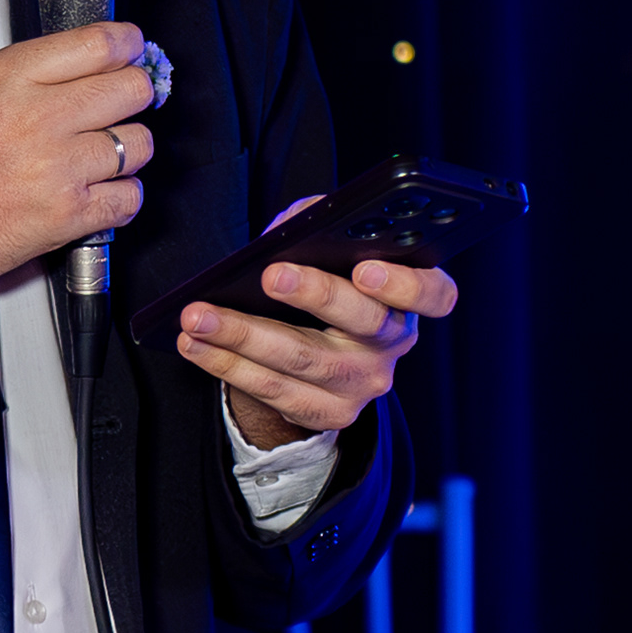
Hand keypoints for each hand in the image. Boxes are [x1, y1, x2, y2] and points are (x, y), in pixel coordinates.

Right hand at [0, 23, 158, 345]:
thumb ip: (23, 69)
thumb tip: (76, 60)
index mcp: (10, 78)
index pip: (99, 44)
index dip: (128, 44)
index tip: (132, 50)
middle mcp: (39, 118)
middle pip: (132, 89)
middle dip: (135, 93)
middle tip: (123, 101)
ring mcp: (58, 169)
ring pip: (139, 144)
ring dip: (129, 148)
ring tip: (103, 153)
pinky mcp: (67, 216)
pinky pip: (129, 198)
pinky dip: (122, 196)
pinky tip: (99, 190)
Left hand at [176, 201, 457, 446]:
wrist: (314, 359)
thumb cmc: (324, 288)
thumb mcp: (330, 256)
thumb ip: (320, 229)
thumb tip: (295, 220)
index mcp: (406, 298)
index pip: (435, 294)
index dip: (406, 284)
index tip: (364, 267)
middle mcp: (392, 344)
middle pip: (361, 323)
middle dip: (314, 295)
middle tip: (270, 274)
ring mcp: (362, 384)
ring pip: (302, 359)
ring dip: (242, 334)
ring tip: (198, 315)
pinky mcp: (327, 412)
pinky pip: (273, 390)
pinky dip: (227, 365)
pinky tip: (196, 344)